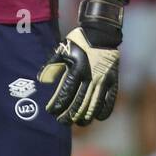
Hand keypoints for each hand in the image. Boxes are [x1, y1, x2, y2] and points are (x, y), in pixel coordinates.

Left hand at [37, 0, 125, 124]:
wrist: (102, 33)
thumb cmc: (78, 42)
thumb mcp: (62, 50)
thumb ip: (52, 66)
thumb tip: (41, 81)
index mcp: (77, 69)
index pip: (66, 93)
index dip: (58, 104)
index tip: (51, 111)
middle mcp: (91, 77)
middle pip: (79, 102)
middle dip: (69, 115)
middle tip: (62, 121)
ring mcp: (104, 80)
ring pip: (94, 104)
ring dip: (85, 116)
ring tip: (78, 123)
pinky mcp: (113, 81)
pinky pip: (111, 100)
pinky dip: (104, 111)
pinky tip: (97, 117)